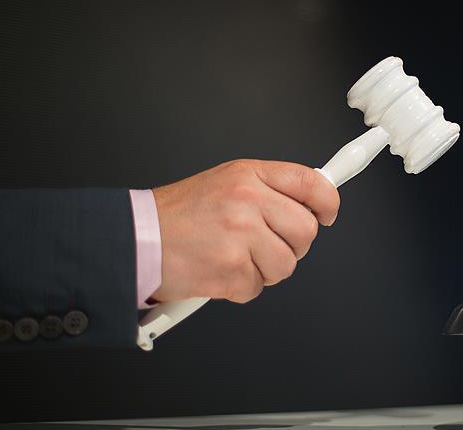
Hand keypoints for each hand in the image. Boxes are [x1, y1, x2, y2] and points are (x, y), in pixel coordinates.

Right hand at [149, 159, 339, 302]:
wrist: (135, 240)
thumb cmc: (177, 215)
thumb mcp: (225, 183)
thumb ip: (266, 189)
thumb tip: (309, 203)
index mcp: (248, 175)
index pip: (311, 184)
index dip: (327, 202)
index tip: (327, 213)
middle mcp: (247, 201)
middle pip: (306, 231)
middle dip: (292, 244)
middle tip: (267, 243)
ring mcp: (241, 236)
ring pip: (287, 264)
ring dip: (266, 268)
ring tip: (236, 256)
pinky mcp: (231, 270)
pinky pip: (259, 287)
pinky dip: (241, 285)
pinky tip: (220, 270)